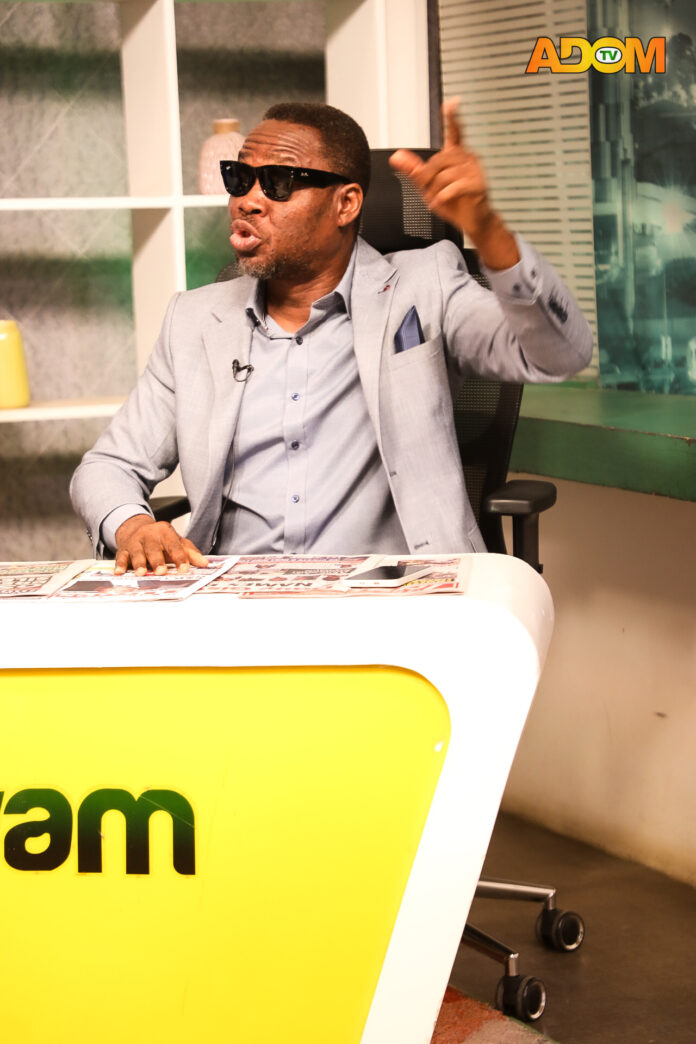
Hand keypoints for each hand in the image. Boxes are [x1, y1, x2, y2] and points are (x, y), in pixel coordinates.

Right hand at [114, 514, 207, 575]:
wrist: (136, 528)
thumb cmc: (159, 539)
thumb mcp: (177, 541)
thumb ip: (190, 552)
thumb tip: (204, 563)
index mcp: (165, 532)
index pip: (174, 545)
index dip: (180, 557)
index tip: (184, 569)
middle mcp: (149, 535)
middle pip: (153, 548)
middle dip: (157, 561)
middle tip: (161, 571)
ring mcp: (135, 542)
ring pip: (136, 553)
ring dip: (139, 563)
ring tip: (141, 573)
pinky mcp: (123, 549)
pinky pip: (121, 557)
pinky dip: (120, 565)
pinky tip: (119, 572)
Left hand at [389, 98, 518, 269]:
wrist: (473, 220)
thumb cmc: (454, 201)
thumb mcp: (428, 186)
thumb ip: (413, 170)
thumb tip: (397, 156)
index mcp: (456, 155)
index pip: (454, 131)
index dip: (452, 117)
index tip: (452, 103)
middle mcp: (467, 158)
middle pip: (438, 160)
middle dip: (426, 177)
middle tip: (426, 191)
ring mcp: (474, 170)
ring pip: (444, 175)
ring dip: (435, 191)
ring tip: (437, 199)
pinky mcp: (478, 184)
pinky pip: (453, 187)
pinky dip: (442, 197)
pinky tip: (440, 202)